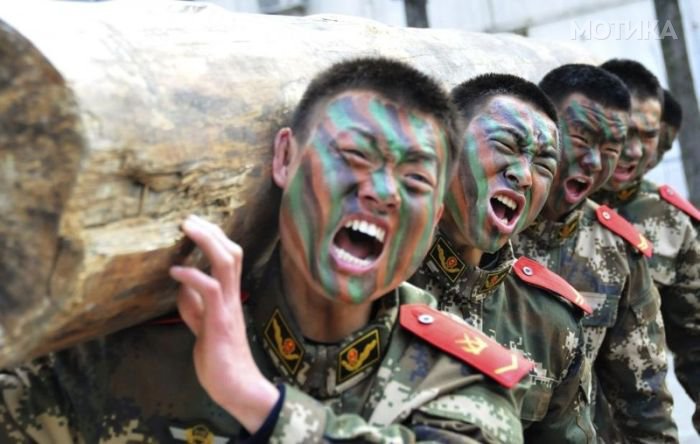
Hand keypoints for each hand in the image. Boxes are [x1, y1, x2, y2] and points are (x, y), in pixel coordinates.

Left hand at [169, 215, 278, 432]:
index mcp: (229, 296)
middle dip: (211, 231)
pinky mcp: (220, 322)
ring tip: (186, 229)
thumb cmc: (220, 358)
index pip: (229, 257)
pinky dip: (193, 276)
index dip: (214, 237)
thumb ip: (193, 303)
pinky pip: (211, 291)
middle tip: (188, 218)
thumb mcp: (201, 325)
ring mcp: (228, 308)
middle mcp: (233, 296)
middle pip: (231, 252)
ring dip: (206, 242)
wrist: (236, 387)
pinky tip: (176, 271)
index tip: (194, 223)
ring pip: (226, 264)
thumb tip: (182, 282)